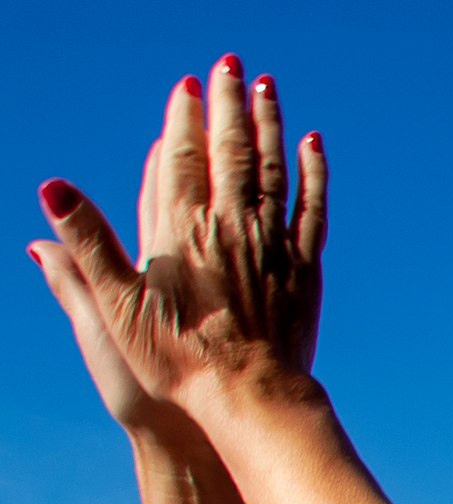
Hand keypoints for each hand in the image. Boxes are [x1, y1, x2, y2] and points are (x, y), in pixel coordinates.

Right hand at [33, 63, 326, 414]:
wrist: (249, 399)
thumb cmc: (177, 362)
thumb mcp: (116, 307)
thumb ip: (86, 245)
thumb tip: (50, 191)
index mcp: (182, 232)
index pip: (181, 159)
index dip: (183, 120)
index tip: (187, 86)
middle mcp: (232, 229)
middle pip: (232, 151)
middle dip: (230, 105)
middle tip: (231, 66)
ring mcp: (273, 246)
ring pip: (273, 170)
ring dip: (270, 125)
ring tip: (267, 89)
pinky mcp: (304, 269)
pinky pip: (312, 208)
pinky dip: (312, 172)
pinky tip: (312, 145)